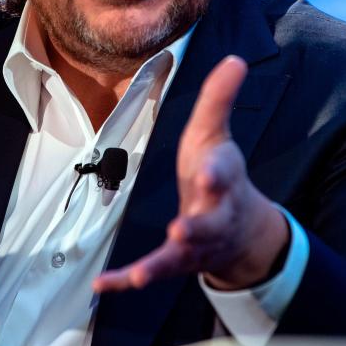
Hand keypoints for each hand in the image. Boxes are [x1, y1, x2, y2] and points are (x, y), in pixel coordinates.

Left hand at [93, 56, 287, 293]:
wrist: (242, 231)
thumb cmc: (219, 173)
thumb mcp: (216, 133)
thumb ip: (220, 98)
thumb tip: (236, 59)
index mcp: (221, 178)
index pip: (223, 171)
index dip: (216, 172)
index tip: (209, 174)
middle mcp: (213, 214)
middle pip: (208, 222)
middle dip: (197, 226)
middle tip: (181, 228)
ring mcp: (196, 243)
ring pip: (182, 255)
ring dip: (161, 263)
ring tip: (142, 274)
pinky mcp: (177, 262)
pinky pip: (153, 271)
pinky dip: (127, 280)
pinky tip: (103, 286)